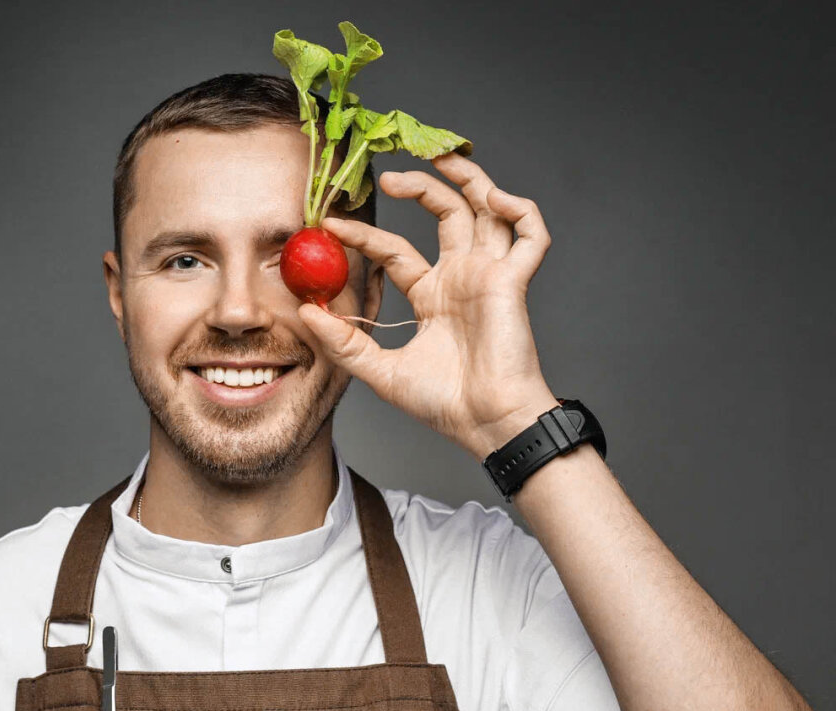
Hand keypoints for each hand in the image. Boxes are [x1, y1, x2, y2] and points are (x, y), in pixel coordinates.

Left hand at [298, 152, 560, 460]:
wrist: (485, 425)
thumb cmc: (444, 404)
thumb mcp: (379, 371)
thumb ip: (344, 342)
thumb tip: (306, 311)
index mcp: (433, 295)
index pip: (395, 249)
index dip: (365, 234)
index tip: (331, 224)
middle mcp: (461, 278)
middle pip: (447, 213)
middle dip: (421, 186)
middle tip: (388, 175)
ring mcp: (489, 276)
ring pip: (488, 209)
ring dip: (469, 178)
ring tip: (440, 157)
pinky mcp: (514, 281)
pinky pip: (531, 233)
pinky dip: (519, 209)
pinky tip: (493, 198)